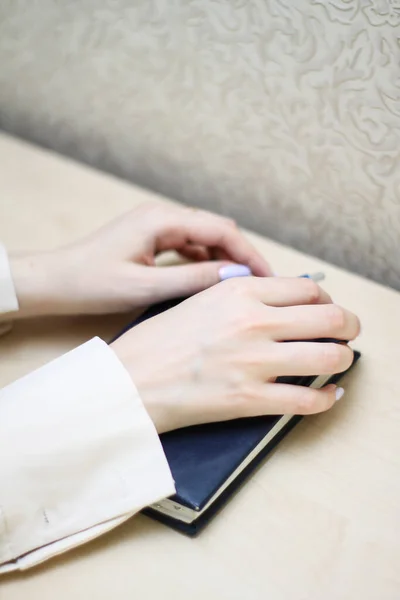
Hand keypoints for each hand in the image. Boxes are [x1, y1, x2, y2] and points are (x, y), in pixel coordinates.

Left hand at [10, 202, 270, 317]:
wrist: (55, 281)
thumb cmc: (91, 282)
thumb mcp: (146, 286)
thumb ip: (193, 279)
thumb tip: (235, 276)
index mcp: (161, 220)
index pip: (220, 229)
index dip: (248, 253)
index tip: (268, 277)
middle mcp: (162, 217)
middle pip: (216, 230)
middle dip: (241, 256)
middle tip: (261, 285)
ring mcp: (157, 227)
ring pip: (204, 239)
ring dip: (224, 259)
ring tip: (242, 287)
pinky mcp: (152, 239)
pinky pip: (188, 247)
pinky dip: (205, 262)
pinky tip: (214, 282)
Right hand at [111, 277, 360, 432]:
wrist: (129, 381)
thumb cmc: (157, 341)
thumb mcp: (198, 299)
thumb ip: (240, 296)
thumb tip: (280, 299)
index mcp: (239, 291)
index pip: (308, 288)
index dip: (326, 299)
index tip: (326, 308)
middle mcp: (253, 322)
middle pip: (329, 317)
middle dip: (348, 326)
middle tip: (348, 332)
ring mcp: (254, 362)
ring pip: (329, 357)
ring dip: (342, 359)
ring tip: (339, 360)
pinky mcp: (249, 400)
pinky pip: (308, 400)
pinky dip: (327, 398)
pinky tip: (328, 395)